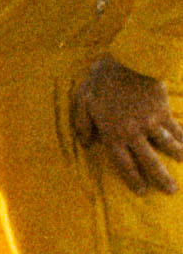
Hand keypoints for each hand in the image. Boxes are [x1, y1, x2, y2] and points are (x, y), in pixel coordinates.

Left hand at [73, 56, 182, 193]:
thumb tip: (87, 144)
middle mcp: (132, 133)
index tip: (142, 191)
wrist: (127, 62)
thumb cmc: (100, 81)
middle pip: (149, 161)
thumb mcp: (82, 100)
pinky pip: (176, 129)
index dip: (133, 179)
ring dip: (177, 157)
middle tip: (171, 191)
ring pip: (167, 146)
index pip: (124, 163)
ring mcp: (150, 123)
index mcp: (111, 133)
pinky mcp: (164, 112)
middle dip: (161, 178)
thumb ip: (81, 123)